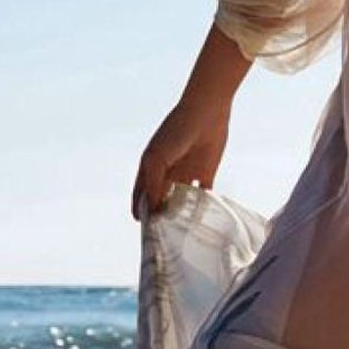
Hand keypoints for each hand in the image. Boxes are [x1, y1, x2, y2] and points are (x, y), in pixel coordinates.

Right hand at [130, 97, 230, 221]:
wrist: (206, 112)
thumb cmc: (176, 131)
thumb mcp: (157, 158)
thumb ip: (154, 184)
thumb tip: (152, 209)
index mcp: (150, 167)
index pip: (142, 194)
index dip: (141, 210)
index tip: (145, 230)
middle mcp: (167, 172)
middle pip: (161, 199)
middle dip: (161, 215)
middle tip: (164, 236)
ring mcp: (186, 173)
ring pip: (181, 200)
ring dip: (181, 214)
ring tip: (182, 233)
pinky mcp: (205, 172)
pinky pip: (203, 194)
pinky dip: (202, 207)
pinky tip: (202, 219)